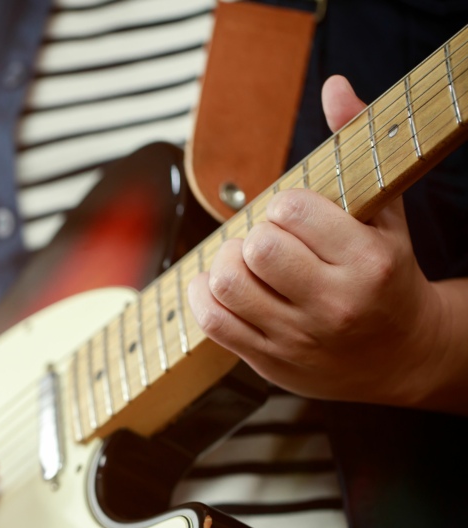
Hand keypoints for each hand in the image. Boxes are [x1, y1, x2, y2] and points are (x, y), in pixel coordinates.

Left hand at [187, 75, 447, 405]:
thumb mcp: (386, 213)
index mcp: (367, 263)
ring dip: (227, 263)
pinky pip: (212, 322)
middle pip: (257, 249)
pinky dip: (203, 294)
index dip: (285, 205)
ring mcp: (298, 338)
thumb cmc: (389, 275)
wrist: (404, 356)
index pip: (291, 211)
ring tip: (246, 261)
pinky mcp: (268, 361)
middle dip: (256, 234)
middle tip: (270, 239)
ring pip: (228, 284)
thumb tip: (334, 86)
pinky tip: (220, 283)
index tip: (296, 215)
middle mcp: (334, 304)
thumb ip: (357, 146)